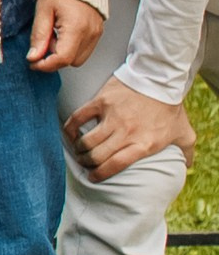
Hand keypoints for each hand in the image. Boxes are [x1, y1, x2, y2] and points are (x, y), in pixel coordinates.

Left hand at [28, 0, 104, 72]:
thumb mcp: (43, 10)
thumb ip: (39, 36)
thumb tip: (34, 56)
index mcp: (77, 27)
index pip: (62, 59)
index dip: (45, 65)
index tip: (33, 62)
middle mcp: (91, 32)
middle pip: (71, 61)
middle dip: (54, 57)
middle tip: (43, 41)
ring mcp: (96, 32)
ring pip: (78, 58)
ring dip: (63, 53)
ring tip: (53, 34)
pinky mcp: (98, 30)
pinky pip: (85, 49)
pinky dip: (72, 47)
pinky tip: (63, 32)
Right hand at [64, 73, 196, 179]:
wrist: (160, 78)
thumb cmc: (171, 107)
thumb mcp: (184, 133)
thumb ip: (186, 152)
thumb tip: (186, 165)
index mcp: (143, 144)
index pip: (115, 166)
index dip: (100, 174)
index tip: (93, 177)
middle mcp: (126, 133)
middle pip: (97, 156)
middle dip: (87, 163)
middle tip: (85, 162)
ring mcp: (112, 117)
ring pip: (87, 141)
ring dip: (79, 149)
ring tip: (79, 150)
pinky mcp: (101, 102)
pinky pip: (78, 118)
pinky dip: (70, 128)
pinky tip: (69, 133)